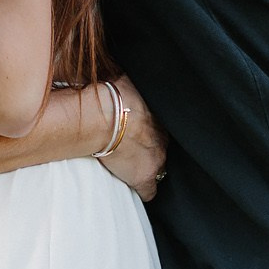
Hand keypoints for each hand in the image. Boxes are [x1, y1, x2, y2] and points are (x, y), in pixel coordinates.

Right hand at [94, 77, 164, 200]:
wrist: (105, 117)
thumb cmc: (112, 95)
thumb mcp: (126, 81)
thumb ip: (130, 85)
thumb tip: (123, 77)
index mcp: (161, 117)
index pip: (162, 128)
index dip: (149, 131)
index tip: (139, 131)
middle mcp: (164, 138)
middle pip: (163, 147)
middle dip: (152, 148)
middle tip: (134, 148)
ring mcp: (156, 159)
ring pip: (160, 169)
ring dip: (148, 167)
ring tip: (132, 166)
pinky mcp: (144, 177)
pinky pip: (150, 191)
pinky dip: (144, 189)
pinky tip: (136, 187)